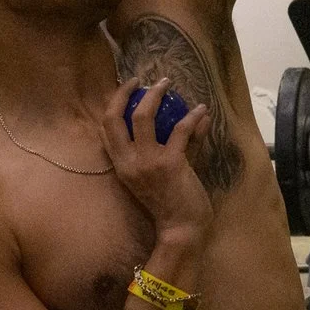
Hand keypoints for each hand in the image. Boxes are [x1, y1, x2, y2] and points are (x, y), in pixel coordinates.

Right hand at [100, 79, 212, 242]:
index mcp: (121, 165)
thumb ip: (177, 145)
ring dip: (156, 95)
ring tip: (167, 84)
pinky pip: (180, 130)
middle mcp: (129, 162)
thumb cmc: (172, 202)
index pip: (107, 127)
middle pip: (116, 117)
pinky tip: (202, 110)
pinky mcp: (170, 164)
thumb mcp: (164, 172)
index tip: (129, 87)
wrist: (182, 229)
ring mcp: (148, 163)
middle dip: (125, 93)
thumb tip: (193, 117)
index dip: (115, 102)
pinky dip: (192, 117)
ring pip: (143, 117)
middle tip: (143, 80)